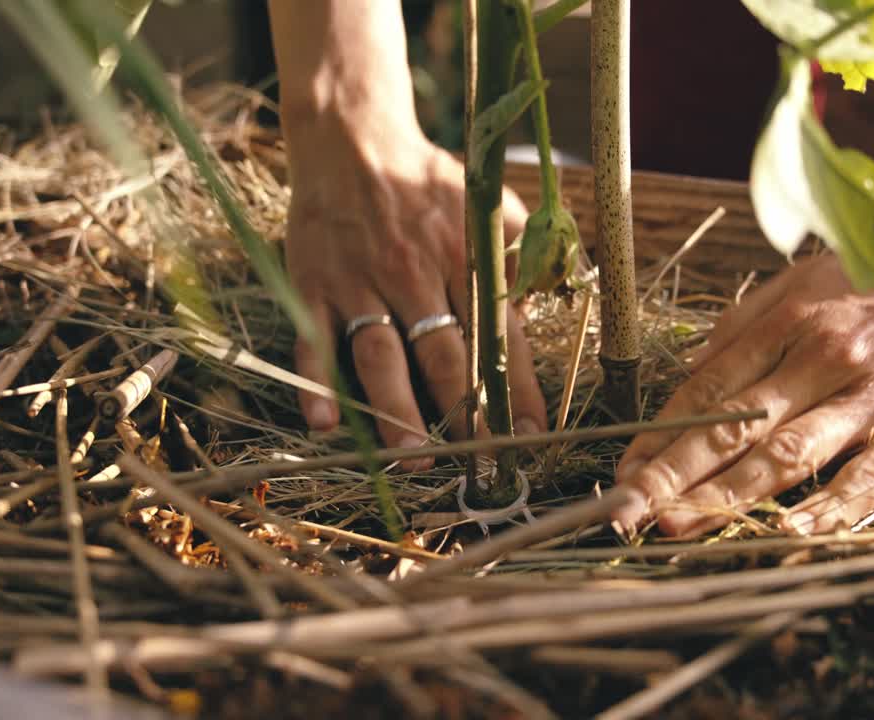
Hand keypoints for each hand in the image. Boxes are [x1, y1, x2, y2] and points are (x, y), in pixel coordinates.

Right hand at [284, 118, 546, 466]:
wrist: (351, 140)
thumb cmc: (426, 179)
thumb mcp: (488, 200)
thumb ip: (523, 249)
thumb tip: (558, 294)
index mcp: (464, 254)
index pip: (499, 333)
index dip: (516, 387)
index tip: (530, 432)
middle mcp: (414, 271)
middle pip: (443, 352)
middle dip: (463, 410)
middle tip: (477, 459)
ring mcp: (360, 281)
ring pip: (382, 354)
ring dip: (396, 409)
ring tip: (412, 457)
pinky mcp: (315, 285)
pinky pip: (314, 340)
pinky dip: (316, 383)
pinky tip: (324, 423)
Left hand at [612, 221, 873, 535]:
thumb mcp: (809, 278)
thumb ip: (747, 324)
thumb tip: (694, 370)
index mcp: (791, 320)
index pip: (708, 388)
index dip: (661, 432)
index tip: (624, 469)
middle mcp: (824, 355)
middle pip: (732, 426)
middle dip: (671, 474)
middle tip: (625, 510)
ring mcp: (872, 393)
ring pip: (786, 453)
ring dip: (726, 494)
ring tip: (678, 524)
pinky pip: (870, 474)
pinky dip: (830, 506)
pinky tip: (788, 530)